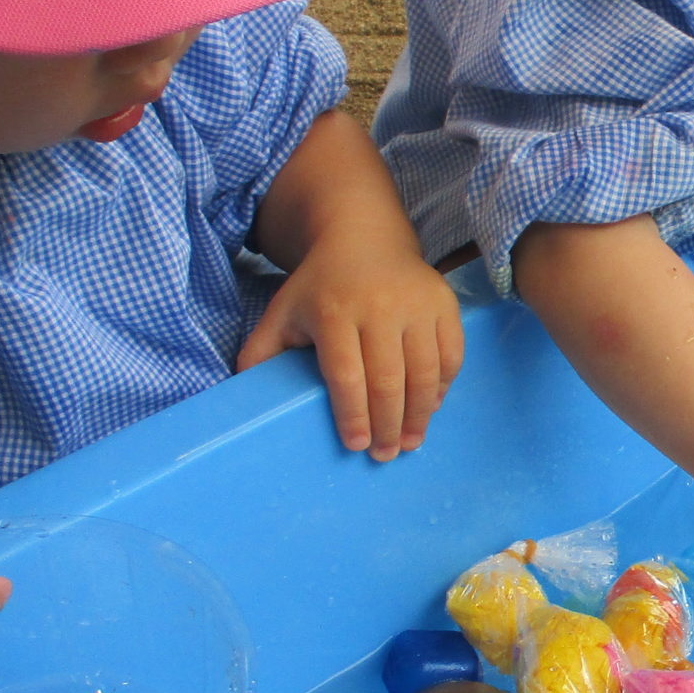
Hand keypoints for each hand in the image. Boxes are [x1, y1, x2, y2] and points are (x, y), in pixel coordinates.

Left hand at [238, 224, 463, 460]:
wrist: (364, 237)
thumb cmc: (320, 286)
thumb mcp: (283, 312)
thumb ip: (260, 351)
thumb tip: (242, 394)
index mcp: (334, 311)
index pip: (346, 375)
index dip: (352, 415)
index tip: (355, 444)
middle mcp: (379, 306)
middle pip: (388, 380)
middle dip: (388, 426)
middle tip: (384, 455)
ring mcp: (417, 303)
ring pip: (425, 372)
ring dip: (419, 415)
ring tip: (410, 442)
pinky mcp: (444, 303)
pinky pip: (451, 355)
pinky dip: (444, 387)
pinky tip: (430, 407)